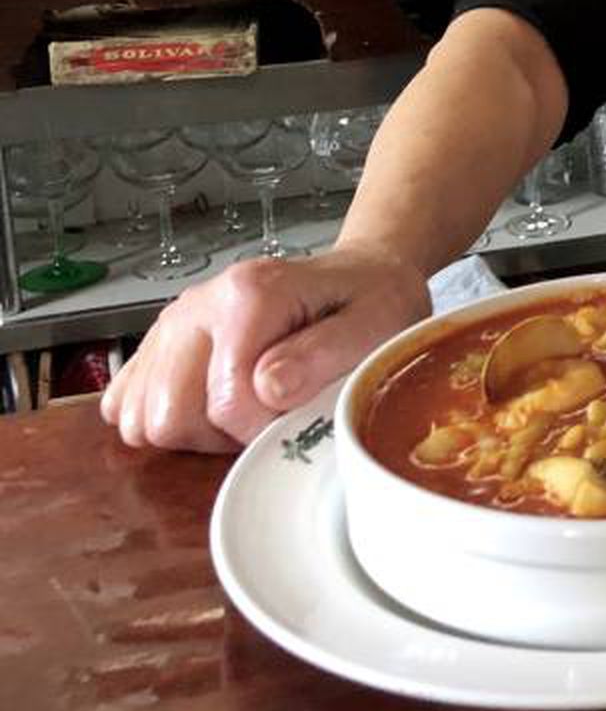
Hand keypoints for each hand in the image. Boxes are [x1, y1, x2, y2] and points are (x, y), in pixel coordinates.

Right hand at [101, 244, 429, 452]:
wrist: (361, 275)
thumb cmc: (369, 302)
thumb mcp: (373, 324)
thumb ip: (323, 354)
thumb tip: (268, 389)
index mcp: (248, 295)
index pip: (226, 403)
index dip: (264, 427)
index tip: (298, 413)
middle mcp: (198, 305)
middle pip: (167, 416)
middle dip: (220, 434)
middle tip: (268, 414)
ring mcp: (171, 324)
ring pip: (142, 419)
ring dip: (195, 431)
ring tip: (244, 406)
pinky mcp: (158, 344)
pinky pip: (126, 406)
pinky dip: (165, 420)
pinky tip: (211, 404)